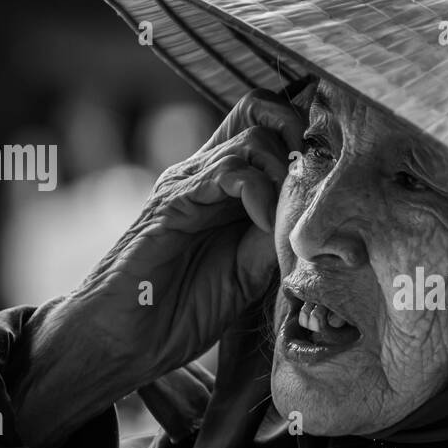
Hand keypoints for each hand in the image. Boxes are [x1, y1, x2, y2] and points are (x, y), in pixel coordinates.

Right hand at [12, 88, 307, 447]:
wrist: (123, 338)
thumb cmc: (181, 310)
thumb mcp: (249, 273)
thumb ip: (275, 238)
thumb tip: (311, 218)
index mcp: (224, 186)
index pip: (269, 126)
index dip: (304, 139)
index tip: (324, 179)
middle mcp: (205, 172)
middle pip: (263, 109)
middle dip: (300, 138)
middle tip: (309, 186)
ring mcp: (188, 182)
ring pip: (254, 136)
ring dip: (283, 174)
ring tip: (282, 219)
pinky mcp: (173, 200)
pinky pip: (228, 171)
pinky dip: (258, 192)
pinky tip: (259, 225)